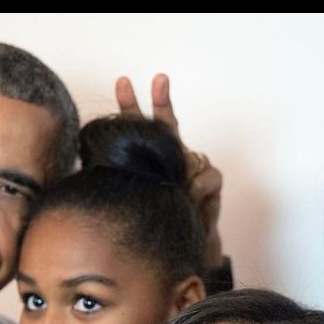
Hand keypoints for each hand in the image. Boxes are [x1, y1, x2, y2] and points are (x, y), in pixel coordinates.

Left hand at [116, 74, 223, 267]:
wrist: (179, 245)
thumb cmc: (153, 221)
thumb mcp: (134, 200)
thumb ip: (125, 183)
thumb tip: (112, 171)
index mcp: (149, 156)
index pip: (139, 128)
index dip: (129, 104)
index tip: (122, 82)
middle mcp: (172, 155)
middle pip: (167, 123)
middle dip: (162, 99)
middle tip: (159, 78)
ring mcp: (193, 165)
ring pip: (189, 154)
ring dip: (182, 170)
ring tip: (177, 190)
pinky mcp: (211, 180)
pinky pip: (205, 177)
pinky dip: (195, 188)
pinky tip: (190, 199)